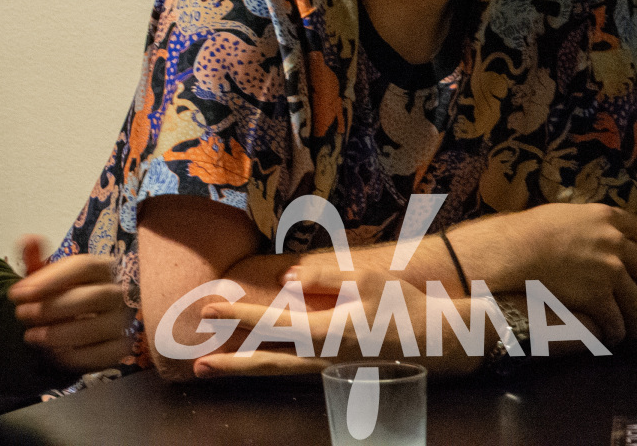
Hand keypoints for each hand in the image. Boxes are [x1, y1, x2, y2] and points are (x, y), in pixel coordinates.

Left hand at [8, 236, 130, 372]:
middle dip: (52, 307)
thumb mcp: (43, 278)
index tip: (18, 292)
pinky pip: (103, 354)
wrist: (68, 327)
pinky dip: (74, 356)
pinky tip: (51, 354)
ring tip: (31, 336)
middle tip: (21, 315)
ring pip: (98, 327)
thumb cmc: (58, 296)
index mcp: (101, 267)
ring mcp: (122, 321)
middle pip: (94, 297)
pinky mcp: (121, 349)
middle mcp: (116, 292)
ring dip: (59, 333)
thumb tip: (28, 240)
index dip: (50, 278)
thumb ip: (34, 260)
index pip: (84, 265)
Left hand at [193, 264, 480, 379]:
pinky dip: (272, 367)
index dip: (239, 315)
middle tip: (198, 364)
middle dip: (232, 363)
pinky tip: (254, 362)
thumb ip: (322, 275)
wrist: (448, 337)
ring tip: (213, 368)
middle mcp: (328, 357)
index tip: (210, 308)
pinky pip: (298, 370)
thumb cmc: (406, 303)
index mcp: (330, 332)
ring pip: (282, 371)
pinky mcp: (342, 370)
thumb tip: (285, 276)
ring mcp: (335, 368)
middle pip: (270, 362)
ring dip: (247, 369)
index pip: (274, 323)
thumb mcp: (366, 278)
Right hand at [453, 204, 636, 343]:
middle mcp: (613, 241)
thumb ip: (582, 225)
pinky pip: (616, 322)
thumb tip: (586, 235)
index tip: (635, 259)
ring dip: (633, 313)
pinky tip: (610, 335)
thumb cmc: (521, 231)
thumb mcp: (558, 216)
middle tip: (631, 293)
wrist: (506, 252)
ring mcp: (609, 270)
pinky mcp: (599, 297)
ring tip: (629, 324)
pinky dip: (614, 331)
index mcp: (603, 216)